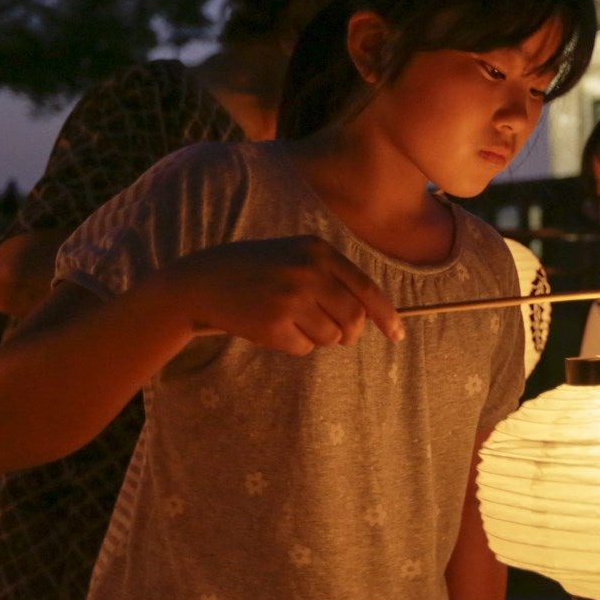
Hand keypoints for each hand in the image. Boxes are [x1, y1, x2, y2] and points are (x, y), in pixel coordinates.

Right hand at [162, 235, 402, 353]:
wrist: (201, 281)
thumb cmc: (256, 270)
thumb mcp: (296, 257)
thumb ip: (333, 278)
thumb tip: (371, 314)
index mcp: (319, 251)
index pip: (367, 289)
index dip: (386, 315)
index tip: (397, 334)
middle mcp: (308, 272)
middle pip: (354, 318)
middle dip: (349, 332)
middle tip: (337, 334)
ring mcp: (290, 298)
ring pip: (330, 336)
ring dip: (318, 337)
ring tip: (291, 321)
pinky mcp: (272, 323)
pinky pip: (304, 347)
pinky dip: (294, 344)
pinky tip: (273, 327)